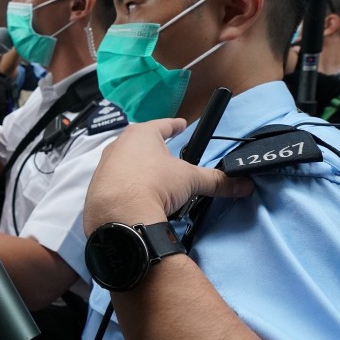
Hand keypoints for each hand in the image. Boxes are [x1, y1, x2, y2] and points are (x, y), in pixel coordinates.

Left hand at [83, 119, 253, 232]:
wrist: (119, 214)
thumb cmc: (154, 184)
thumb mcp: (190, 180)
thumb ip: (216, 181)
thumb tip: (243, 185)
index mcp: (140, 135)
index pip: (162, 125)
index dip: (174, 125)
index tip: (181, 124)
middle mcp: (118, 146)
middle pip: (140, 144)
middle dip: (154, 150)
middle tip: (168, 156)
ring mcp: (104, 167)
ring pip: (126, 164)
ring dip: (139, 171)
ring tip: (155, 183)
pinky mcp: (96, 189)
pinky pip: (116, 185)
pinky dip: (128, 189)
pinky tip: (137, 199)